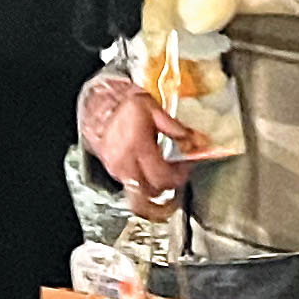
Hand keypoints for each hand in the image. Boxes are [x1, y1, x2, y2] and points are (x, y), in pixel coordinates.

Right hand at [82, 74, 204, 213]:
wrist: (102, 108)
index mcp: (138, 146)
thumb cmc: (127, 107)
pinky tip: (149, 166)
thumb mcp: (154, 109)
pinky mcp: (113, 171)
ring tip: (164, 168)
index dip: (179, 175)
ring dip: (157, 184)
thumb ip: (175, 127)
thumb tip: (196, 139)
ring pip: (143, 191)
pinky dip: (144, 180)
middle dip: (169, 182)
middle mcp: (126, 161)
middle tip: (178, 169)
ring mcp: (117, 169)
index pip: (162, 176)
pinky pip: (132, 184)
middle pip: (154, 190)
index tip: (187, 165)